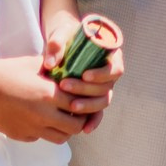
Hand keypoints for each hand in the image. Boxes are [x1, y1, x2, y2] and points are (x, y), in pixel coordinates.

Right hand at [0, 54, 111, 144]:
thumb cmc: (6, 71)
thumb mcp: (34, 64)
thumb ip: (55, 70)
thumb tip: (70, 70)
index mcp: (50, 95)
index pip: (80, 106)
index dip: (84, 104)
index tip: (82, 100)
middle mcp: (44, 115)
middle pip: (75, 127)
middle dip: (78, 121)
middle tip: (75, 113)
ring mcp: (32, 128)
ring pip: (60, 138)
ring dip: (63, 129)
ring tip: (59, 118)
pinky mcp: (20, 135)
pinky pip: (40, 138)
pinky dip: (43, 131)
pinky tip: (38, 119)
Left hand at [38, 14, 122, 138]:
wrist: (61, 45)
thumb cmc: (65, 36)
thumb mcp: (61, 35)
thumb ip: (56, 45)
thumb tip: (50, 63)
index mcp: (110, 56)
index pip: (115, 68)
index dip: (102, 74)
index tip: (85, 75)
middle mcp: (109, 73)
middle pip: (107, 87)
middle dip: (88, 90)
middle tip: (66, 86)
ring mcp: (102, 87)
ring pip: (103, 101)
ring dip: (89, 106)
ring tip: (72, 107)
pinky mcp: (92, 98)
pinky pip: (97, 113)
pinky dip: (92, 121)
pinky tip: (84, 130)